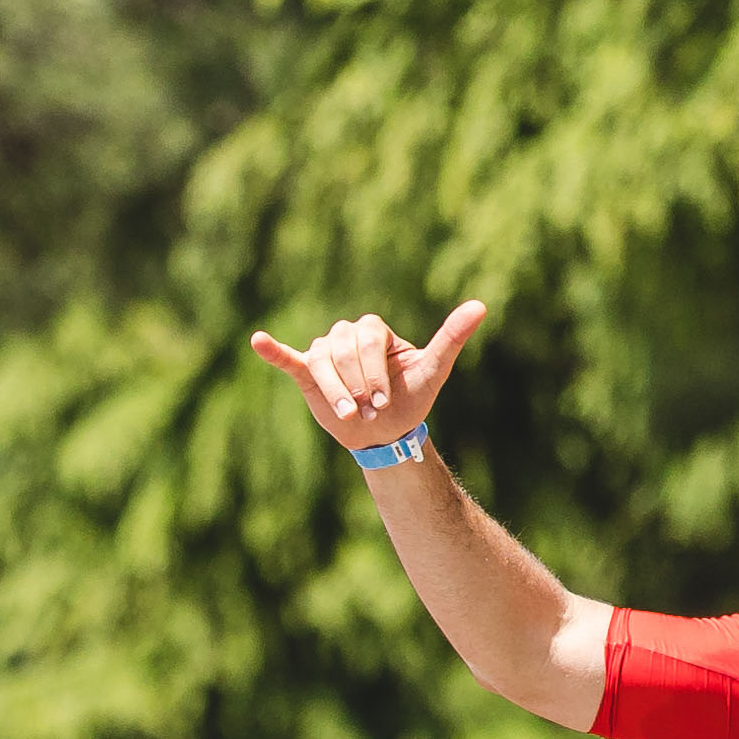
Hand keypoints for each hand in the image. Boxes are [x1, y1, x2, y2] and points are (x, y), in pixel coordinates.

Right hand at [249, 300, 486, 460]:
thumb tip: (481, 306)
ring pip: (321, 362)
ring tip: (347, 414)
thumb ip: (452, 337)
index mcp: (374, 330)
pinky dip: (273, 351)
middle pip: (344, 350)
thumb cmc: (411, 398)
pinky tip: (258, 341)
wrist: (387, 432)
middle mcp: (346, 334)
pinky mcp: (307, 373)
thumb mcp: (434, 369)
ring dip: (334, 390)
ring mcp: (325, 353)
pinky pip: (288, 359)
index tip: (382, 402)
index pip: (368, 340)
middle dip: (357, 384)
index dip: (374, 372)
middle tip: (369, 411)